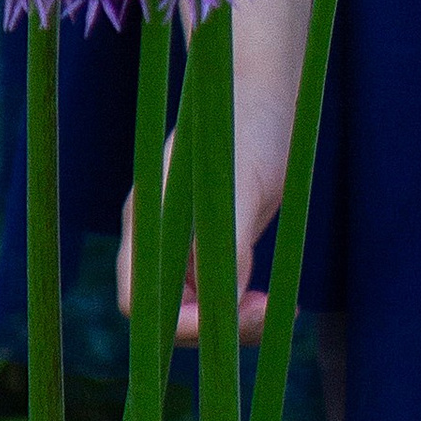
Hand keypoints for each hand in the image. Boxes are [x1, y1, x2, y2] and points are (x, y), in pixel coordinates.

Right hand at [115, 113, 290, 347]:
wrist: (263, 93)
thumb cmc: (249, 126)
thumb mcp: (245, 181)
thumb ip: (229, 238)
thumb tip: (226, 299)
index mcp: (148, 223)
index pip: (141, 299)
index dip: (180, 322)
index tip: (233, 316)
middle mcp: (159, 239)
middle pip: (169, 312)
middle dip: (215, 327)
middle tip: (271, 312)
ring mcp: (184, 242)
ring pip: (198, 308)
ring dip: (234, 321)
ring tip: (279, 309)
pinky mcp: (212, 243)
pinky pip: (219, 292)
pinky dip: (244, 305)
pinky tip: (276, 299)